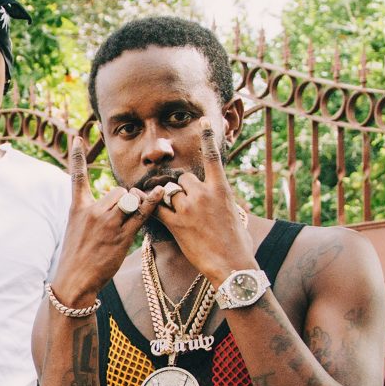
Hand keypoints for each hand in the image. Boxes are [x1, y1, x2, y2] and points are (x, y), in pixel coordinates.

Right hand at [52, 137, 163, 306]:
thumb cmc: (77, 256)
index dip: (77, 155)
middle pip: (117, 190)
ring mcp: (106, 223)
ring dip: (137, 204)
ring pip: (129, 199)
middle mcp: (92, 211)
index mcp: (78, 207)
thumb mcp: (76, 229)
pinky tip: (159, 193)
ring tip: (136, 217)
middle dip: (126, 197)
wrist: (74, 280)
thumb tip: (115, 201)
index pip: (77, 176)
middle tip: (128, 212)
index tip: (77, 136)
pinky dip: (152, 203)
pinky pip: (140, 214)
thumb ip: (92, 212)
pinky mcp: (120, 236)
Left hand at [155, 118, 255, 282]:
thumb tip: (221, 198)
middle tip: (185, 206)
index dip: (207, 137)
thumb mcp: (235, 215)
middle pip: (182, 179)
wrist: (232, 265)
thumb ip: (223, 201)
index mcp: (221, 189)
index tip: (205, 120)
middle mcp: (204, 194)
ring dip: (168, 201)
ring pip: (169, 192)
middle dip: (180, 189)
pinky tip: (145, 208)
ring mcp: (189, 208)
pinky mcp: (176, 223)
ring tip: (177, 217)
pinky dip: (150, 208)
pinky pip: (157, 209)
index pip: (212, 157)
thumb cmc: (239, 244)